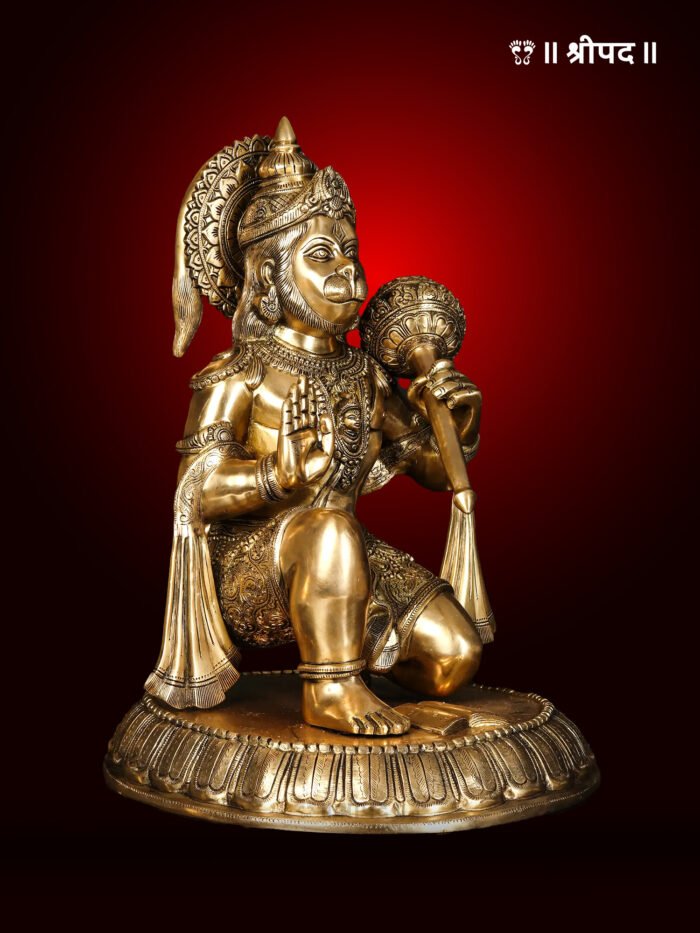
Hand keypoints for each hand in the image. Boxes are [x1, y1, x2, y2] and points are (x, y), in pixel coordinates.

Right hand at [276, 375, 334, 489]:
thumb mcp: (327, 453)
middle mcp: (304, 430)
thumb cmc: (311, 470)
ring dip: (296, 396)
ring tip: (297, 383)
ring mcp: (294, 432)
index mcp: (314, 434)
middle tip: (305, 378)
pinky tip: (289, 398)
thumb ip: (329, 435)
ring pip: (296, 410)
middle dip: (305, 393)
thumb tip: (325, 416)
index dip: (315, 400)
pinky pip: (286, 419)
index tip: (316, 387)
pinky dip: (288, 408)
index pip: (315, 413)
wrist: (295, 481)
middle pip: (305, 407)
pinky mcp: (285, 435)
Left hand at [407, 360, 480, 418]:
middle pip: (450, 372)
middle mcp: (461, 380)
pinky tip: (450, 404)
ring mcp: (470, 389)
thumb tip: (424, 378)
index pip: (445, 364)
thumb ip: (415, 389)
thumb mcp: (419, 403)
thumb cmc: (436, 415)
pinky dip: (459, 397)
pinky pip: (470, 394)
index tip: (428, 378)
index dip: (436, 368)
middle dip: (438, 379)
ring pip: (459, 382)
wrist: (450, 434)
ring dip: (446, 388)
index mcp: (449, 377)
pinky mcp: (476, 400)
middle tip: (431, 390)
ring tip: (437, 396)